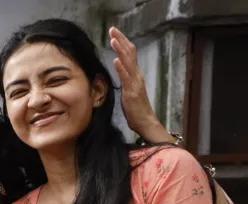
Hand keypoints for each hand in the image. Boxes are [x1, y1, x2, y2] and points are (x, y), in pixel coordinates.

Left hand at [110, 26, 164, 140]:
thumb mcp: (128, 90)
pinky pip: (126, 78)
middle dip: (121, 40)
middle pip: (129, 53)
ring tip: (113, 39)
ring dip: (120, 50)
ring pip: (128, 62)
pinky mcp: (132, 92)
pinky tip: (116, 60)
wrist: (145, 121)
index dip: (122, 43)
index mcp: (134, 75)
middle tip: (112, 29)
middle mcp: (136, 75)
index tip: (114, 33)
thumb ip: (124, 79)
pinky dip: (121, 68)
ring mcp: (135, 83)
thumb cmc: (135, 109)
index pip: (129, 54)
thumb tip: (118, 69)